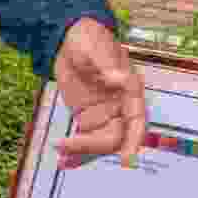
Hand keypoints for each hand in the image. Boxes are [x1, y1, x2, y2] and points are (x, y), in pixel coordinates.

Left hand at [52, 16, 147, 169]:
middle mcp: (120, 105)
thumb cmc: (87, 39)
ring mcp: (105, 114)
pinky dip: (76, 150)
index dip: (134, 140)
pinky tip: (61, 156)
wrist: (67, 39)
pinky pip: (85, 139)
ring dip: (83, 152)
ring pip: (101, 142)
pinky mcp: (88, 117)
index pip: (137, 119)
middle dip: (94, 146)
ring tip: (60, 152)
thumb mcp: (94, 49)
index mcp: (129, 89)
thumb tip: (122, 80)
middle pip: (116, 136)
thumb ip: (107, 66)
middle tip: (68, 145)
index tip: (126, 159)